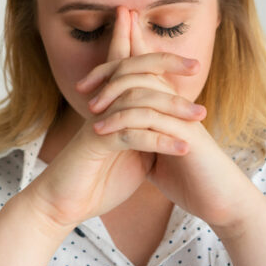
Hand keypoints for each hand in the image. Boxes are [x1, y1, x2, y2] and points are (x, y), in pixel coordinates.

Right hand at [24, 6, 208, 230]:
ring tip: (200, 116)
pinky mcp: (95, 143)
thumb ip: (149, 135)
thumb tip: (174, 128)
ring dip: (172, 108)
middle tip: (196, 65)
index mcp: (112, 106)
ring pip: (136, 101)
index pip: (134, 70)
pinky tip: (183, 148)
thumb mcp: (133, 154)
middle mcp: (103, 107)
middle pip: (132, 71)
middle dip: (164, 64)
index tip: (193, 61)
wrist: (65, 204)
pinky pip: (131, 134)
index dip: (159, 60)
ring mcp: (98, 123)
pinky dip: (159, 141)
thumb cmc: (98, 180)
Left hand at [76, 8, 264, 232]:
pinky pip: (149, 117)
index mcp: (169, 105)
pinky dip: (121, 122)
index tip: (84, 82)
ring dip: (112, 96)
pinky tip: (101, 132)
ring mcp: (182, 117)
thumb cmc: (191, 181)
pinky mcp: (185, 135)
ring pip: (143, 87)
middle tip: (82, 88)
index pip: (141, 71)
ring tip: (89, 112)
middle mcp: (176, 104)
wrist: (222, 204)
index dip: (112, 68)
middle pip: (140, 68)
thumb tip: (119, 138)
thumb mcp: (157, 155)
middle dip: (108, 72)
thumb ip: (140, 141)